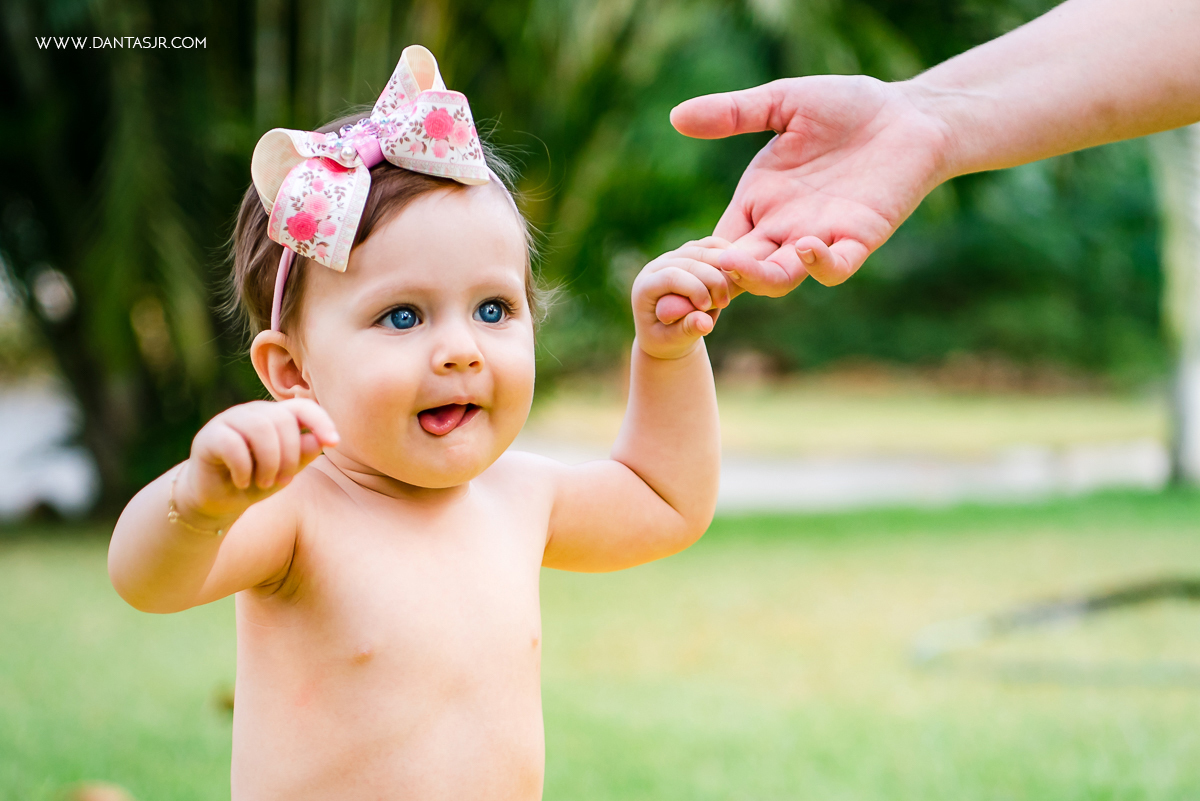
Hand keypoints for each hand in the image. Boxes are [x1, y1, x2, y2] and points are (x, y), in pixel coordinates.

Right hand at [173, 399, 339, 527]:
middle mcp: (253, 413)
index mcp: (276, 417)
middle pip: (282, 420)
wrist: (217, 501)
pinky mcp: (208, 436)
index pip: (303, 407)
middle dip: (290, 455)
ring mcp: (229, 421)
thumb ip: (303, 454)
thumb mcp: (286, 471)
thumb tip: (322, 440)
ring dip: (268, 462)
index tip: (334, 442)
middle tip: (283, 481)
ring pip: (260, 429)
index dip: (321, 421)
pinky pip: (233, 444)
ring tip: (264, 483)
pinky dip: (243, 468)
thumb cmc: (256, 482)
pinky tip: (242, 482)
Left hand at [633, 237, 737, 359]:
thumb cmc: (667, 340)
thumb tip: (705, 323)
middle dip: (712, 280)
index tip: (707, 307)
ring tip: (732, 291)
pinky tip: (739, 269)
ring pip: (701, 249)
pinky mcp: (688, 252)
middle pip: (689, 260)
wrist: (667, 332)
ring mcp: (672, 256)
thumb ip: (687, 331)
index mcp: (645, 287)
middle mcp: (656, 266)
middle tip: (724, 303)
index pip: (670, 276)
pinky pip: (709, 244)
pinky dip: (726, 253)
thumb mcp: (673, 341)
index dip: (693, 288)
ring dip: (723, 267)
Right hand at [670, 75, 951, 290]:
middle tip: (701, 275)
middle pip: (740, 270)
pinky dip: (818, 266)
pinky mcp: (858, 238)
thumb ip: (733, 112)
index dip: (700, 259)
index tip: (682, 260)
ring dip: (756, 278)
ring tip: (737, 264)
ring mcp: (819, 236)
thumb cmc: (847, 105)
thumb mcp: (782, 103)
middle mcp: (782, 226)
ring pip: (778, 278)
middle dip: (718, 278)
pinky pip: (834, 268)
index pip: (718, 245)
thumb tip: (675, 117)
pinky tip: (806, 244)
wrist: (911, 112)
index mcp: (758, 201)